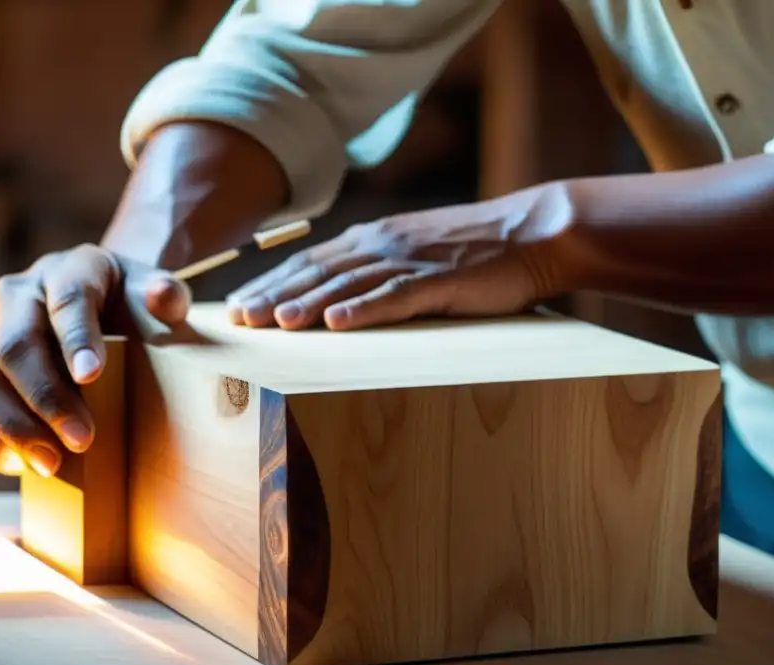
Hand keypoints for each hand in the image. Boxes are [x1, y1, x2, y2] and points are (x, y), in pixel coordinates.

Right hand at [0, 245, 190, 477]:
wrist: (95, 304)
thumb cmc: (127, 305)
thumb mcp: (152, 294)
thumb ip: (166, 296)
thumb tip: (164, 297)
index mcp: (67, 270)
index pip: (68, 298)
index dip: (77, 338)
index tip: (92, 376)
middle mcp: (17, 293)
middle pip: (15, 345)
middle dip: (46, 398)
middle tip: (83, 441)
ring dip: (13, 427)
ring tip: (52, 463)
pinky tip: (16, 464)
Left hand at [226, 182, 575, 330]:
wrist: (534, 231)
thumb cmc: (475, 250)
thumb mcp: (416, 251)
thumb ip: (379, 267)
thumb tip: (341, 295)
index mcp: (374, 238)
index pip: (311, 261)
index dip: (272, 282)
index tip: (239, 304)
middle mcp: (382, 244)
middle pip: (318, 271)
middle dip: (276, 294)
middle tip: (240, 318)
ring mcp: (410, 260)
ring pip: (348, 283)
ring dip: (308, 302)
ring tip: (275, 322)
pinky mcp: (440, 280)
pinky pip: (394, 296)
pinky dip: (363, 310)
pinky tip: (336, 324)